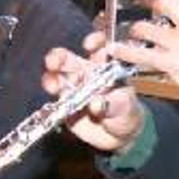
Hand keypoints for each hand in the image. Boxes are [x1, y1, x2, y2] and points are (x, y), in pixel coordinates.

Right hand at [42, 31, 143, 151]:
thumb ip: (112, 104)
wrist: (118, 136)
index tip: (90, 45)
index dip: (94, 42)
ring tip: (52, 84)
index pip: (99, 47)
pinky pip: (55, 94)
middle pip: (70, 58)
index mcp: (106, 66)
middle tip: (54, 62)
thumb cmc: (127, 114)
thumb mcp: (126, 108)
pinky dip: (51, 91)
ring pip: (57, 74)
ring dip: (51, 76)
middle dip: (59, 57)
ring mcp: (74, 86)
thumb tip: (96, 104)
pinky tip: (53, 93)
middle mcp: (87, 72)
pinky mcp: (65, 101)